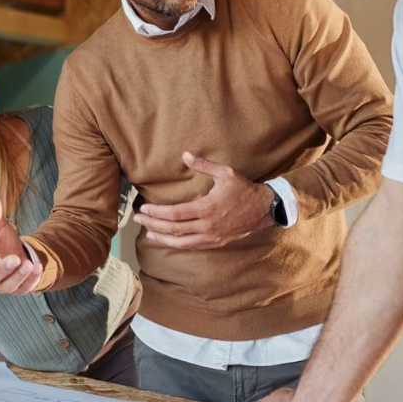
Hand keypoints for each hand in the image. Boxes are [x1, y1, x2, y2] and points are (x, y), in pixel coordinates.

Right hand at [0, 189, 41, 294]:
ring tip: (29, 263)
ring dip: (18, 276)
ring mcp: (3, 285)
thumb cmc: (1, 241)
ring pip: (6, 286)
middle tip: (15, 259)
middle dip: (3, 269)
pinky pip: (23, 289)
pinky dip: (30, 281)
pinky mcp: (17, 289)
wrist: (17, 254)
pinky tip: (38, 268)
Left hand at [133, 151, 274, 249]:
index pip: (175, 214)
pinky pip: (192, 246)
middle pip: (174, 229)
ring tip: (148, 231)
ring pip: (181, 242)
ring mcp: (212, 237)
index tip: (145, 207)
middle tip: (138, 218)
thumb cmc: (243, 189)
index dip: (157, 212)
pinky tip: (168, 239)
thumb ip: (203, 165)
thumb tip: (184, 155)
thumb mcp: (225, 172)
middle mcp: (208, 226)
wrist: (264, 209)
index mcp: (208, 208)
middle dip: (153, 223)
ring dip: (162, 237)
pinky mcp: (216, 242)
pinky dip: (177, 244)